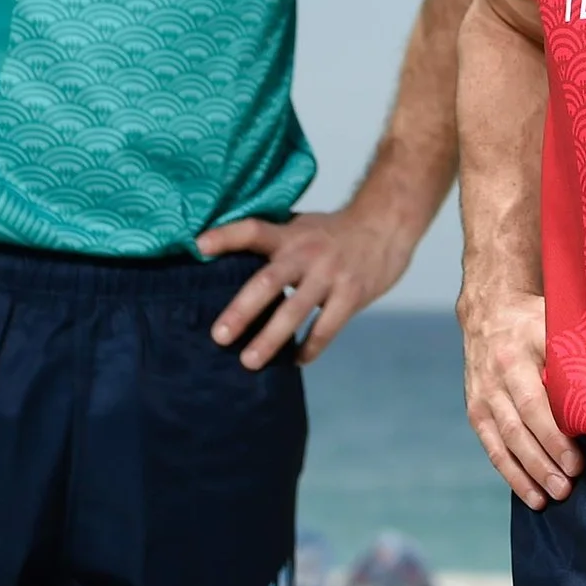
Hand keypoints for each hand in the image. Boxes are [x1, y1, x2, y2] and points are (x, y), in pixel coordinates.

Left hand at [197, 205, 415, 368]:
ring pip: (296, 311)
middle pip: (269, 282)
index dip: (225, 236)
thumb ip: (274, 244)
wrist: (387, 224)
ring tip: (249, 361)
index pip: (252, 230)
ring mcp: (330, 275)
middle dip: (242, 310)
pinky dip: (310, 347)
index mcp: (290, 235)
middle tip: (219, 335)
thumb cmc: (336, 231)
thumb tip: (229, 266)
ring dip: (271, 339)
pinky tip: (296, 360)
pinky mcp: (352, 294)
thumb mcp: (302, 227)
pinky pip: (326, 327)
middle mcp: (307, 253)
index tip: (198, 246)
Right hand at [458, 288, 578, 507]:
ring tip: (553, 497)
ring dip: (529, 473)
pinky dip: (512, 475)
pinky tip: (532, 496)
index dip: (555, 436)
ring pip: (505, 442)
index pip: (535, 403)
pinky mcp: (476, 412)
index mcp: (518, 354)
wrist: (488, 312)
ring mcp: (483, 396)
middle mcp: (497, 377)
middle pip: (519, 428)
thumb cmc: (534, 321)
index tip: (577, 461)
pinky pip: (493, 449)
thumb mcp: (554, 323)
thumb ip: (575, 352)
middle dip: (544, 461)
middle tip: (568, 486)